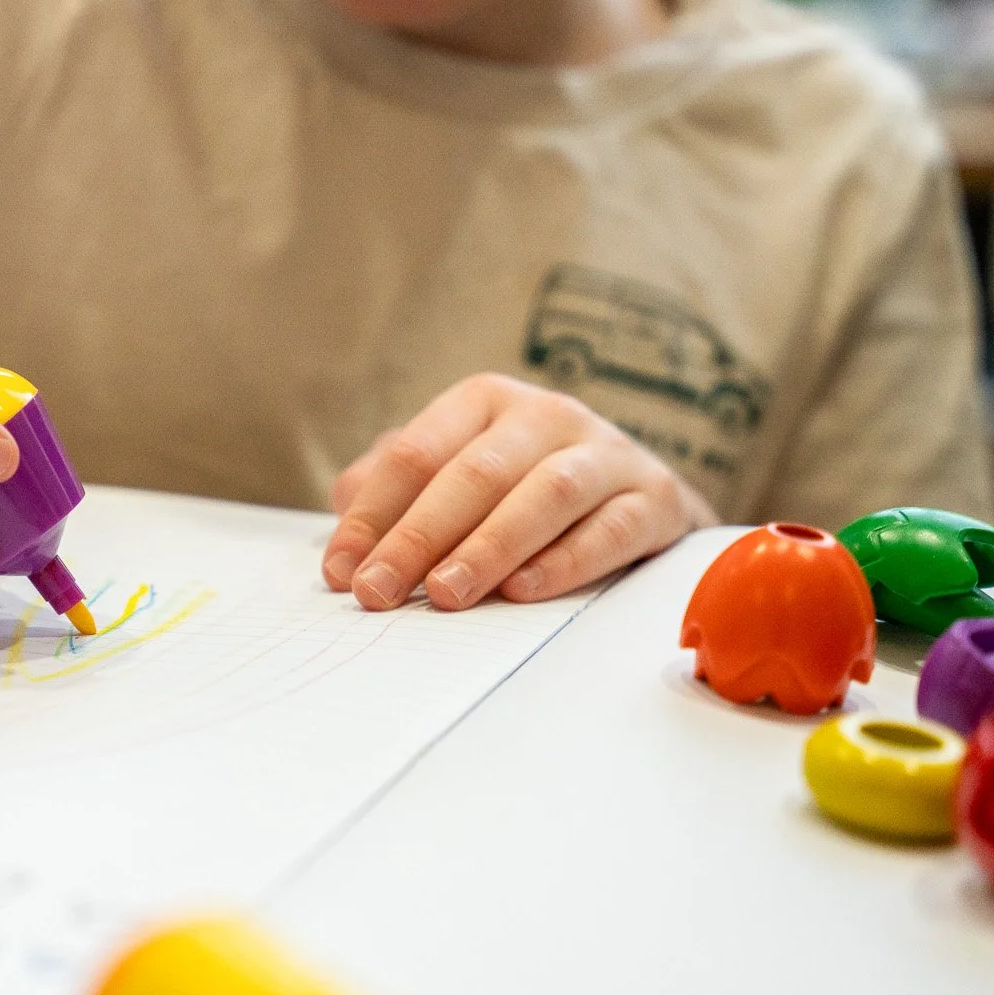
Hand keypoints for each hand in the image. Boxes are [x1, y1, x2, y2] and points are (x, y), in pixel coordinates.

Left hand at [322, 374, 716, 610]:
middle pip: (474, 474)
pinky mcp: (653, 498)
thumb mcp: (450, 475)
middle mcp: (545, 415)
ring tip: (445, 593)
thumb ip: (390, 491)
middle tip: (379, 592)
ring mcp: (605, 452)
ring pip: (545, 494)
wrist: (631, 495)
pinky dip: (566, 560)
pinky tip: (523, 591)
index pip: (415, 455)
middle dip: (418, 537)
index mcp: (484, 401)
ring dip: (489, 546)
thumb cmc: (516, 488)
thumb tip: (345, 528)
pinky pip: (611, 528)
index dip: (372, 516)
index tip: (340, 572)